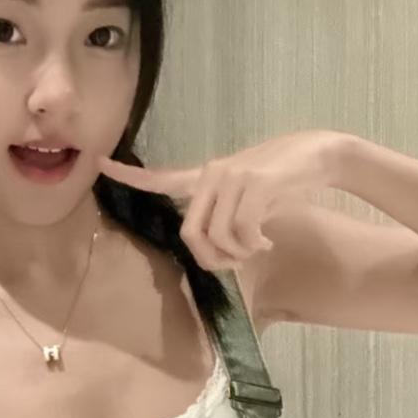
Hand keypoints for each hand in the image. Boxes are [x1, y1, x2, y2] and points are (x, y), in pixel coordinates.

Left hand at [95, 129, 345, 273]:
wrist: (319, 154)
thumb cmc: (282, 179)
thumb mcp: (246, 195)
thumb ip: (224, 216)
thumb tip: (215, 252)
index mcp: (205, 176)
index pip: (160, 177)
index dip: (129, 176)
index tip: (99, 164)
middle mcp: (213, 173)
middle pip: (190, 234)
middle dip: (212, 260)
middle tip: (236, 263)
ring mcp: (233, 177)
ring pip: (217, 237)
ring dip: (238, 255)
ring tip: (257, 248)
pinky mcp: (255, 184)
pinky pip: (241, 231)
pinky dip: (253, 245)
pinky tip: (267, 242)